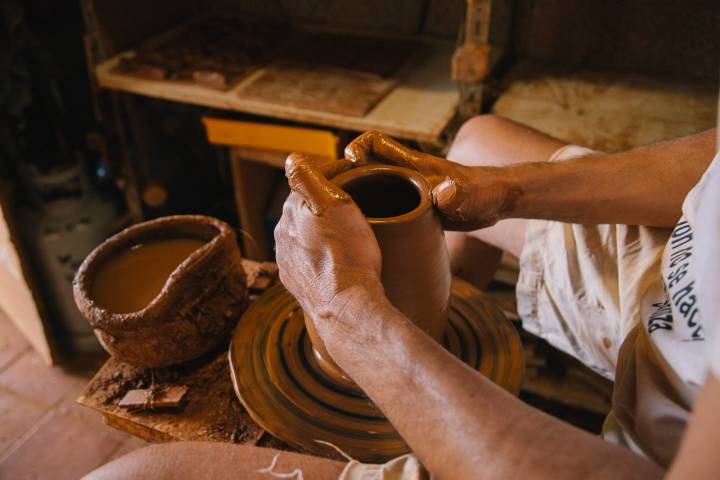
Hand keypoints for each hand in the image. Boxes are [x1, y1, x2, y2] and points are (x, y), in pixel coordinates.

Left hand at [274, 153, 383, 345]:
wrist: (347, 307)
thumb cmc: (347, 254)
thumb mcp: (335, 203)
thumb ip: (309, 176)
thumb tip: (293, 158)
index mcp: (291, 210)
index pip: (312, 180)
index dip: (337, 174)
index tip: (358, 175)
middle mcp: (282, 234)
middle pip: (309, 208)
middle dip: (329, 203)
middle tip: (360, 202)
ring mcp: (288, 261)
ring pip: (308, 235)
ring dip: (324, 231)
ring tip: (351, 233)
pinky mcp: (297, 283)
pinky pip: (311, 261)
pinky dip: (323, 256)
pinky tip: (339, 260)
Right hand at [345, 130, 518, 229]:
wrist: (497, 204)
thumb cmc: (488, 195)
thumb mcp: (475, 197)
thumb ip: (460, 194)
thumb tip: (442, 192)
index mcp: (413, 166)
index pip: (376, 143)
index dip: (358, 148)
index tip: (348, 162)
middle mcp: (403, 176)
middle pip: (362, 169)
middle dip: (341, 177)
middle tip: (326, 197)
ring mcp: (404, 194)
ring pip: (367, 190)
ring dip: (349, 200)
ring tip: (331, 221)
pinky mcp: (408, 211)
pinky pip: (379, 210)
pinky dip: (365, 219)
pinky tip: (357, 241)